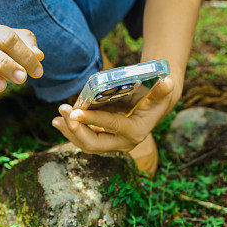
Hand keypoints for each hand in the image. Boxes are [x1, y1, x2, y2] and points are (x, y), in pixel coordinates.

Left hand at [52, 76, 175, 153]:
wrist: (154, 109)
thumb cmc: (156, 98)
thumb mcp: (161, 93)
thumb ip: (162, 90)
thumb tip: (168, 82)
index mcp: (136, 132)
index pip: (111, 126)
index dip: (93, 120)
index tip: (75, 112)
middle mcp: (124, 143)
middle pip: (94, 144)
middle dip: (76, 129)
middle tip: (63, 111)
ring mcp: (113, 144)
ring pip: (87, 144)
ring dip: (70, 132)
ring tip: (57, 119)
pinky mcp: (104, 140)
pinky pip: (85, 140)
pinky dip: (72, 132)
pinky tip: (60, 121)